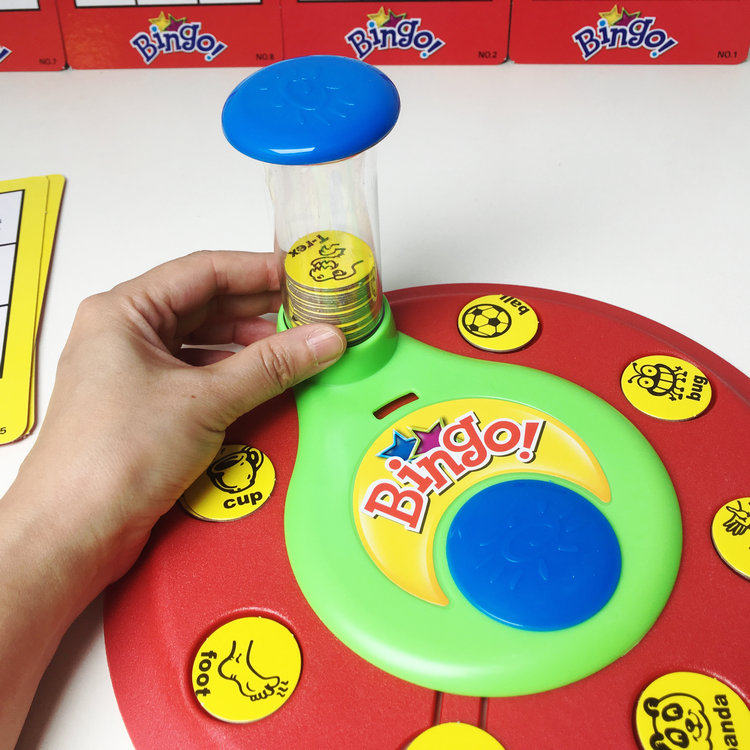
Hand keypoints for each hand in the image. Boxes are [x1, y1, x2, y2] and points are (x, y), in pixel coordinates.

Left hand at [13, 250, 345, 591]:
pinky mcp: (147, 406)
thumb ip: (271, 366)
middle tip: (310, 311)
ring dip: (250, 343)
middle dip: (259, 308)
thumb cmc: (115, 456)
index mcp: (124, 312)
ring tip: (297, 346)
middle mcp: (126, 334)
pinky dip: (235, 374)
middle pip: (205, 304)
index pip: (202, 271)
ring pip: (204, 341)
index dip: (257, 269)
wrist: (74, 533)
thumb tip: (325, 338)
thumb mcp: (205, 401)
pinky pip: (200, 375)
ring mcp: (135, 371)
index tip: (302, 274)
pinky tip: (266, 378)